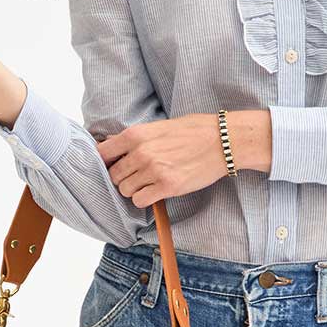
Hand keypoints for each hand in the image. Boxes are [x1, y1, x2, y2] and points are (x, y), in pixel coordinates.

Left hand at [95, 114, 230, 208]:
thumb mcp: (159, 125)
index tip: (113, 164)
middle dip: (123, 177)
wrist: (223, 141)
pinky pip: (140, 200)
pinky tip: (155, 191)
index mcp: (136, 135)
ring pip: (125, 190)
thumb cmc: (194, 130)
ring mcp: (154, 171)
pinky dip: (145, 199)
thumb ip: (135, 137)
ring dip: (134, 189)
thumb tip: (113, 144)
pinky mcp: (167, 187)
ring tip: (149, 182)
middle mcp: (141, 153)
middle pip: (114, 175)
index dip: (106, 161)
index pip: (103, 153)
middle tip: (137, 175)